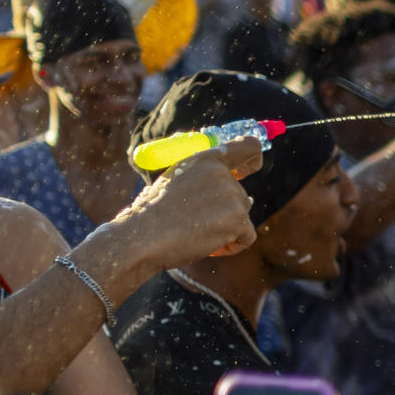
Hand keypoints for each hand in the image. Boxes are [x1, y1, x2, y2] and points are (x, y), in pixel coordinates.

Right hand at [109, 140, 260, 267]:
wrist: (141, 236)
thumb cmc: (153, 213)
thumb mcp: (176, 180)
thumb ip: (204, 177)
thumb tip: (236, 184)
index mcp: (206, 159)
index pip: (248, 147)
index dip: (252, 160)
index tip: (246, 172)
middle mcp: (222, 174)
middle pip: (241, 197)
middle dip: (223, 213)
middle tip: (194, 222)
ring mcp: (232, 196)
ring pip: (241, 217)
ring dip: (225, 230)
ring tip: (195, 233)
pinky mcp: (238, 219)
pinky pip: (247, 237)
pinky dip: (231, 246)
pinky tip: (209, 247)